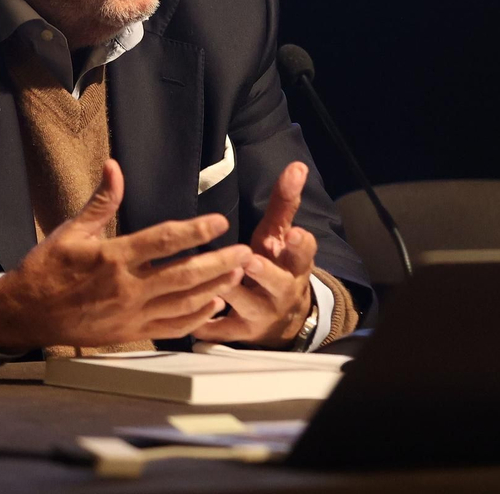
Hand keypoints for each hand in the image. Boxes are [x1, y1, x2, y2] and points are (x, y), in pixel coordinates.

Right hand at [0, 159, 251, 352]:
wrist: (25, 314)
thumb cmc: (47, 269)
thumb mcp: (71, 231)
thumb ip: (102, 201)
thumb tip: (115, 166)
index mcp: (113, 257)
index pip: (163, 241)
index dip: (196, 231)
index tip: (219, 222)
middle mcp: (126, 287)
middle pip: (183, 275)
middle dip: (218, 263)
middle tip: (244, 251)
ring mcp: (130, 314)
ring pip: (183, 302)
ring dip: (214, 288)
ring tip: (238, 273)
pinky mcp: (130, 333)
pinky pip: (171, 327)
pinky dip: (196, 318)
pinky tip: (214, 304)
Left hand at [194, 161, 317, 346]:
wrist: (280, 317)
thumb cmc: (274, 265)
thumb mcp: (278, 236)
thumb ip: (284, 204)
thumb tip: (297, 166)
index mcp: (293, 264)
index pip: (303, 252)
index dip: (299, 244)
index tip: (292, 233)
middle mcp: (282, 289)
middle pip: (279, 282)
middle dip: (265, 273)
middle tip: (250, 261)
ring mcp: (262, 312)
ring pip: (249, 305)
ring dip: (234, 294)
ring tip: (220, 285)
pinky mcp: (242, 332)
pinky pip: (225, 331)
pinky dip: (211, 327)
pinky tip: (195, 324)